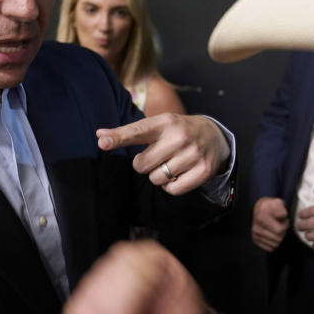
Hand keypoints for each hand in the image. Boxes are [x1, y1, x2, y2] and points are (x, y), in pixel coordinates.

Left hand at [97, 113, 229, 194]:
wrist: (214, 136)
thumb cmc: (177, 131)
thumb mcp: (157, 125)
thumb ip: (129, 132)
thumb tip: (99, 136)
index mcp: (165, 123)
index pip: (137, 132)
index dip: (118, 137)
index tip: (102, 141)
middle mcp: (180, 137)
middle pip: (141, 165)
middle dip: (145, 165)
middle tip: (159, 155)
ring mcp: (193, 155)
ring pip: (156, 179)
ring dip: (159, 175)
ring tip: (171, 163)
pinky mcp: (203, 172)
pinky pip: (172, 190)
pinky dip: (171, 186)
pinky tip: (180, 173)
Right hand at [251, 197, 288, 251]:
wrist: (260, 208)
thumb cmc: (271, 206)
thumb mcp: (278, 202)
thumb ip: (281, 208)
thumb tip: (281, 216)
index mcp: (261, 217)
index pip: (280, 230)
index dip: (285, 225)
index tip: (284, 219)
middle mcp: (256, 227)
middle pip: (278, 239)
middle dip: (283, 232)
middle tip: (281, 224)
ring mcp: (255, 235)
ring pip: (275, 245)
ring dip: (279, 238)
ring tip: (276, 228)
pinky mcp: (255, 240)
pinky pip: (270, 248)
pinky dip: (274, 242)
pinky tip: (272, 234)